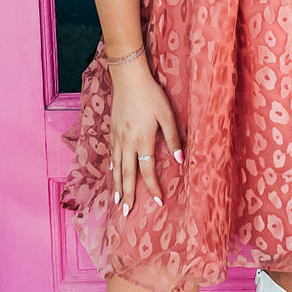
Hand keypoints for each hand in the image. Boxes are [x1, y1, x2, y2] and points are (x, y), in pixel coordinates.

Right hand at [107, 62, 182, 215]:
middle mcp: (127, 143)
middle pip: (127, 174)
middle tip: (126, 213)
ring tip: (117, 200)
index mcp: (142, 140)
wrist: (128, 78)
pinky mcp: (113, 129)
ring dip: (117, 185)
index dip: (153, 188)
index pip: (147, 171)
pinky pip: (112, 154)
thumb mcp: (167, 115)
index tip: (158, 202)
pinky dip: (113, 166)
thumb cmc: (151, 95)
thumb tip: (179, 159)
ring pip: (116, 166)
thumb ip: (173, 138)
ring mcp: (117, 137)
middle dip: (128, 194)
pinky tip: (113, 172)